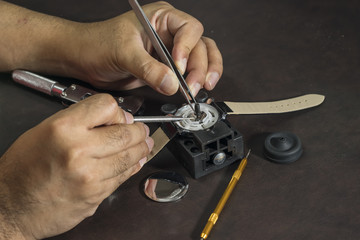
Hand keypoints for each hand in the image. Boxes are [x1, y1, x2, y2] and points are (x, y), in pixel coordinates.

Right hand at [0, 94, 152, 238]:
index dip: (118, 110)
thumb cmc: (23, 169)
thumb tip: (114, 120)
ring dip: (141, 149)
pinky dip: (132, 168)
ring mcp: (90, 176)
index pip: (107, 106)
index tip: (121, 116)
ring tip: (145, 145)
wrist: (10, 207)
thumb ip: (80, 122)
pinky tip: (135, 163)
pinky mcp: (96, 195)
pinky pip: (122, 177)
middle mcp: (78, 151)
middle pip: (126, 132)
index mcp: (63, 129)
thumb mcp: (45, 131)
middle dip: (139, 131)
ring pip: (130, 156)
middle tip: (143, 131)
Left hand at [71, 1, 222, 95]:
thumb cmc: (98, 44)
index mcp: (161, 18)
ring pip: (200, 57)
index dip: (188, 48)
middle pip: (199, 45)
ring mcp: (169, 51)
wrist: (85, 59)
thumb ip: (148, 68)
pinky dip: (194, 81)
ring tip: (201, 88)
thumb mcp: (123, 53)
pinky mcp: (166, 68)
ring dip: (203, 73)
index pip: (188, 28)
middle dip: (199, 67)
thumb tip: (171, 83)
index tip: (178, 66)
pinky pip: (188, 73)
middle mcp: (169, 32)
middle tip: (192, 86)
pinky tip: (194, 90)